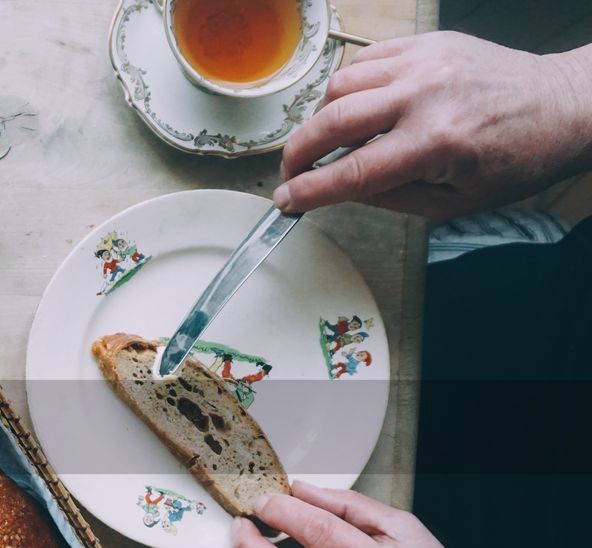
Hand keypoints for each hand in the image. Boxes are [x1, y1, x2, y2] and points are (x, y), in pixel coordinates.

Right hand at [275, 33, 591, 217]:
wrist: (563, 106)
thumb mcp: (452, 202)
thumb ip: (390, 197)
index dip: (309, 190)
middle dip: (299, 152)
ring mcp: (425, 62)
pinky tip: (358, 107)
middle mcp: (426, 95)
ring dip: (323, 117)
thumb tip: (338, 191)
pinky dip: (350, 87)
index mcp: (436, 142)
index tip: (286, 201)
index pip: (351, 171)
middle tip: (291, 172)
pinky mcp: (428, 43)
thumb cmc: (515, 160)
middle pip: (332, 120)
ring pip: (341, 85)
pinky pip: (366, 60)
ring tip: (330, 140)